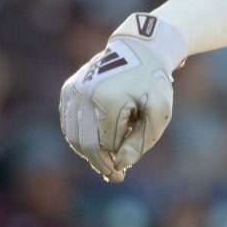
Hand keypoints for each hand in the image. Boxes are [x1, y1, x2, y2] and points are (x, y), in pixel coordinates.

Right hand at [59, 16, 180, 181]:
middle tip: (115, 176)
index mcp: (108, 100)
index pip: (108, 145)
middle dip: (100, 163)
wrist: (140, 50)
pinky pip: (69, 124)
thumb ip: (141, 141)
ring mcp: (72, 91)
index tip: (124, 172)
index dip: (118, 159)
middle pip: (86, 144)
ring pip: (74, 136)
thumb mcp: (159, 112)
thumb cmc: (153, 83)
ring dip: (89, 151)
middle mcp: (84, 95)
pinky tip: (97, 142)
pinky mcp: (68, 90)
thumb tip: (120, 164)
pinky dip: (81, 138)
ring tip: (108, 159)